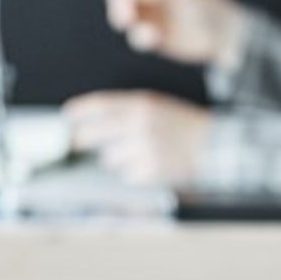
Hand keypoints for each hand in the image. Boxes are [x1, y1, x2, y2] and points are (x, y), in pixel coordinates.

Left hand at [61, 91, 210, 185]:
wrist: (213, 145)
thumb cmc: (182, 124)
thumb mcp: (156, 106)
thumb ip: (126, 111)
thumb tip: (94, 122)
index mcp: (141, 105)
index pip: (101, 105)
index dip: (80, 111)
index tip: (67, 115)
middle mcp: (139, 125)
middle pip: (94, 134)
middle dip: (83, 138)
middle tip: (79, 140)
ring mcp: (144, 149)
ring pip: (109, 158)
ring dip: (114, 157)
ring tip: (135, 152)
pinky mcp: (150, 170)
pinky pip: (127, 174)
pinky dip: (133, 172)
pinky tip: (148, 164)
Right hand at [103, 0, 240, 66]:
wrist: (226, 34)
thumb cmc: (208, 7)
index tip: (124, 2)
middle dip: (118, 6)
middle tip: (124, 22)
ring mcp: (149, 12)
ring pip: (123, 14)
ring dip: (131, 25)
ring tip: (149, 35)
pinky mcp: (152, 32)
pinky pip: (135, 34)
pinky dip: (139, 38)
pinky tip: (153, 40)